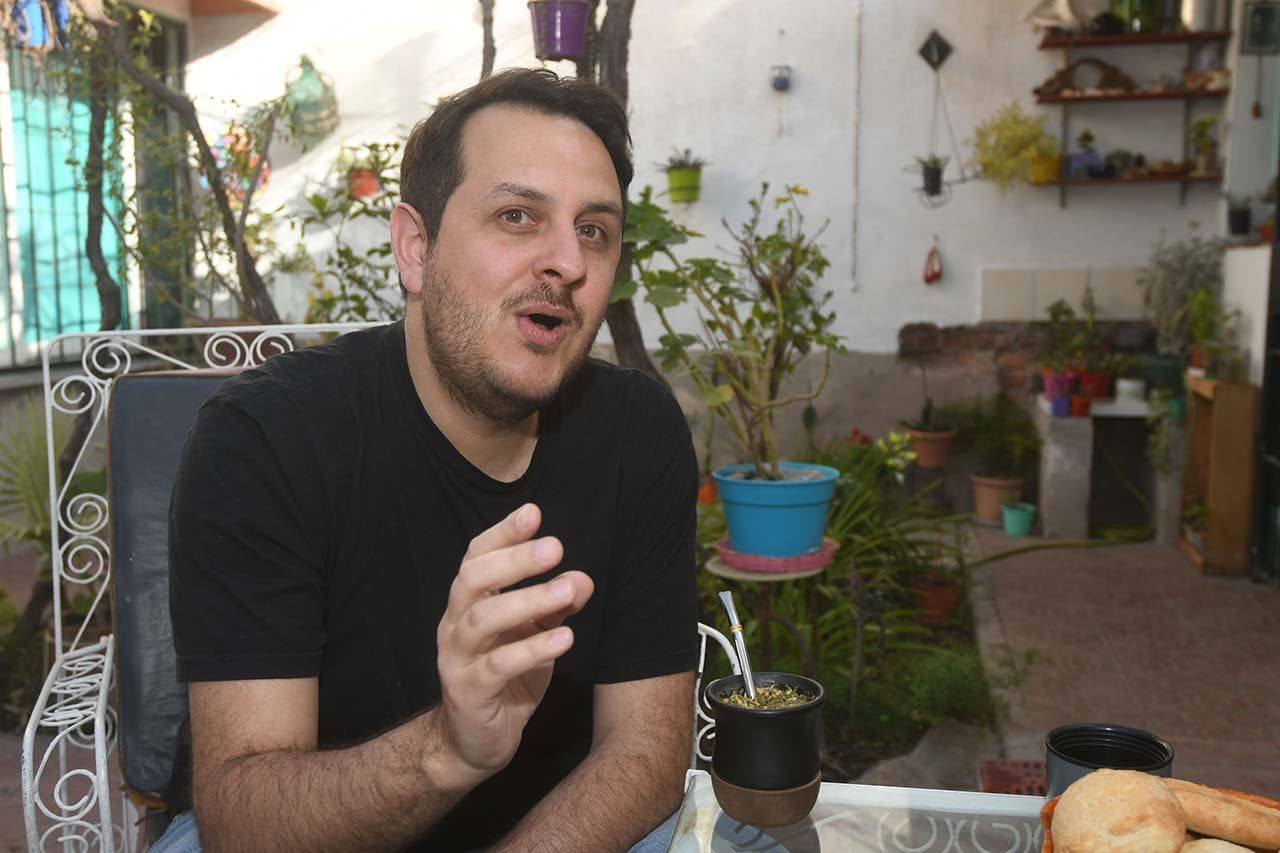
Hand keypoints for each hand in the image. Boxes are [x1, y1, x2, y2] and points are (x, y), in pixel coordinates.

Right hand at [435, 503, 592, 780]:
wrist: (474, 741)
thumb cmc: (507, 677)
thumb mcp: (536, 634)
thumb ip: (556, 605)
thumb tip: (583, 579)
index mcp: (468, 602)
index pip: (477, 557)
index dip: (503, 533)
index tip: (534, 512)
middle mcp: (455, 623)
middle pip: (473, 579)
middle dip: (515, 560)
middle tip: (556, 547)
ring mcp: (456, 657)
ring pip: (482, 619)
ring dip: (527, 600)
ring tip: (567, 590)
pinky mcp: (468, 691)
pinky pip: (497, 666)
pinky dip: (532, 649)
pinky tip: (564, 637)